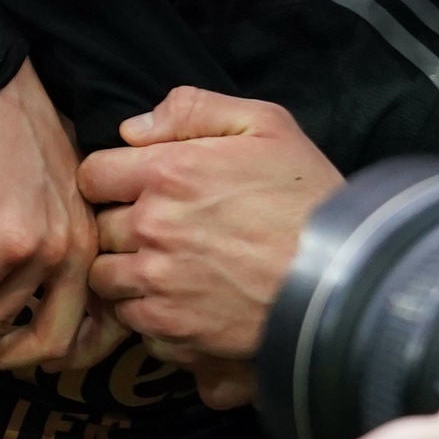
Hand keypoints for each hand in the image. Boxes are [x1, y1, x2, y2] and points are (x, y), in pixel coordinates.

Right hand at [0, 62, 97, 368]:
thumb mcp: (50, 182)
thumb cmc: (6, 127)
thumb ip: (53, 226)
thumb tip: (32, 269)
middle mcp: (79, 250)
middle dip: (5, 361)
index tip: (11, 354)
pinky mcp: (2, 243)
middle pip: (52, 341)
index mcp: (92, 237)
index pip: (94, 323)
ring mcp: (43, 249)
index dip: (53, 351)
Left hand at [78, 88, 341, 361]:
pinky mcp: (173, 328)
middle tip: (162, 234)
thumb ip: (192, 110)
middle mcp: (152, 227)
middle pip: (98, 229)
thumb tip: (132, 129)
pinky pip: (134, 323)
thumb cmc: (310, 198)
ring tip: (167, 272)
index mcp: (167, 172)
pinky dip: (151, 316)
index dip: (111, 182)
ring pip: (107, 279)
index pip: (92, 175)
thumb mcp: (266, 125)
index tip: (134, 191)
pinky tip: (184, 304)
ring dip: (128, 274)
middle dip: (121, 229)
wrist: (345, 277)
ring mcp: (158, 282)